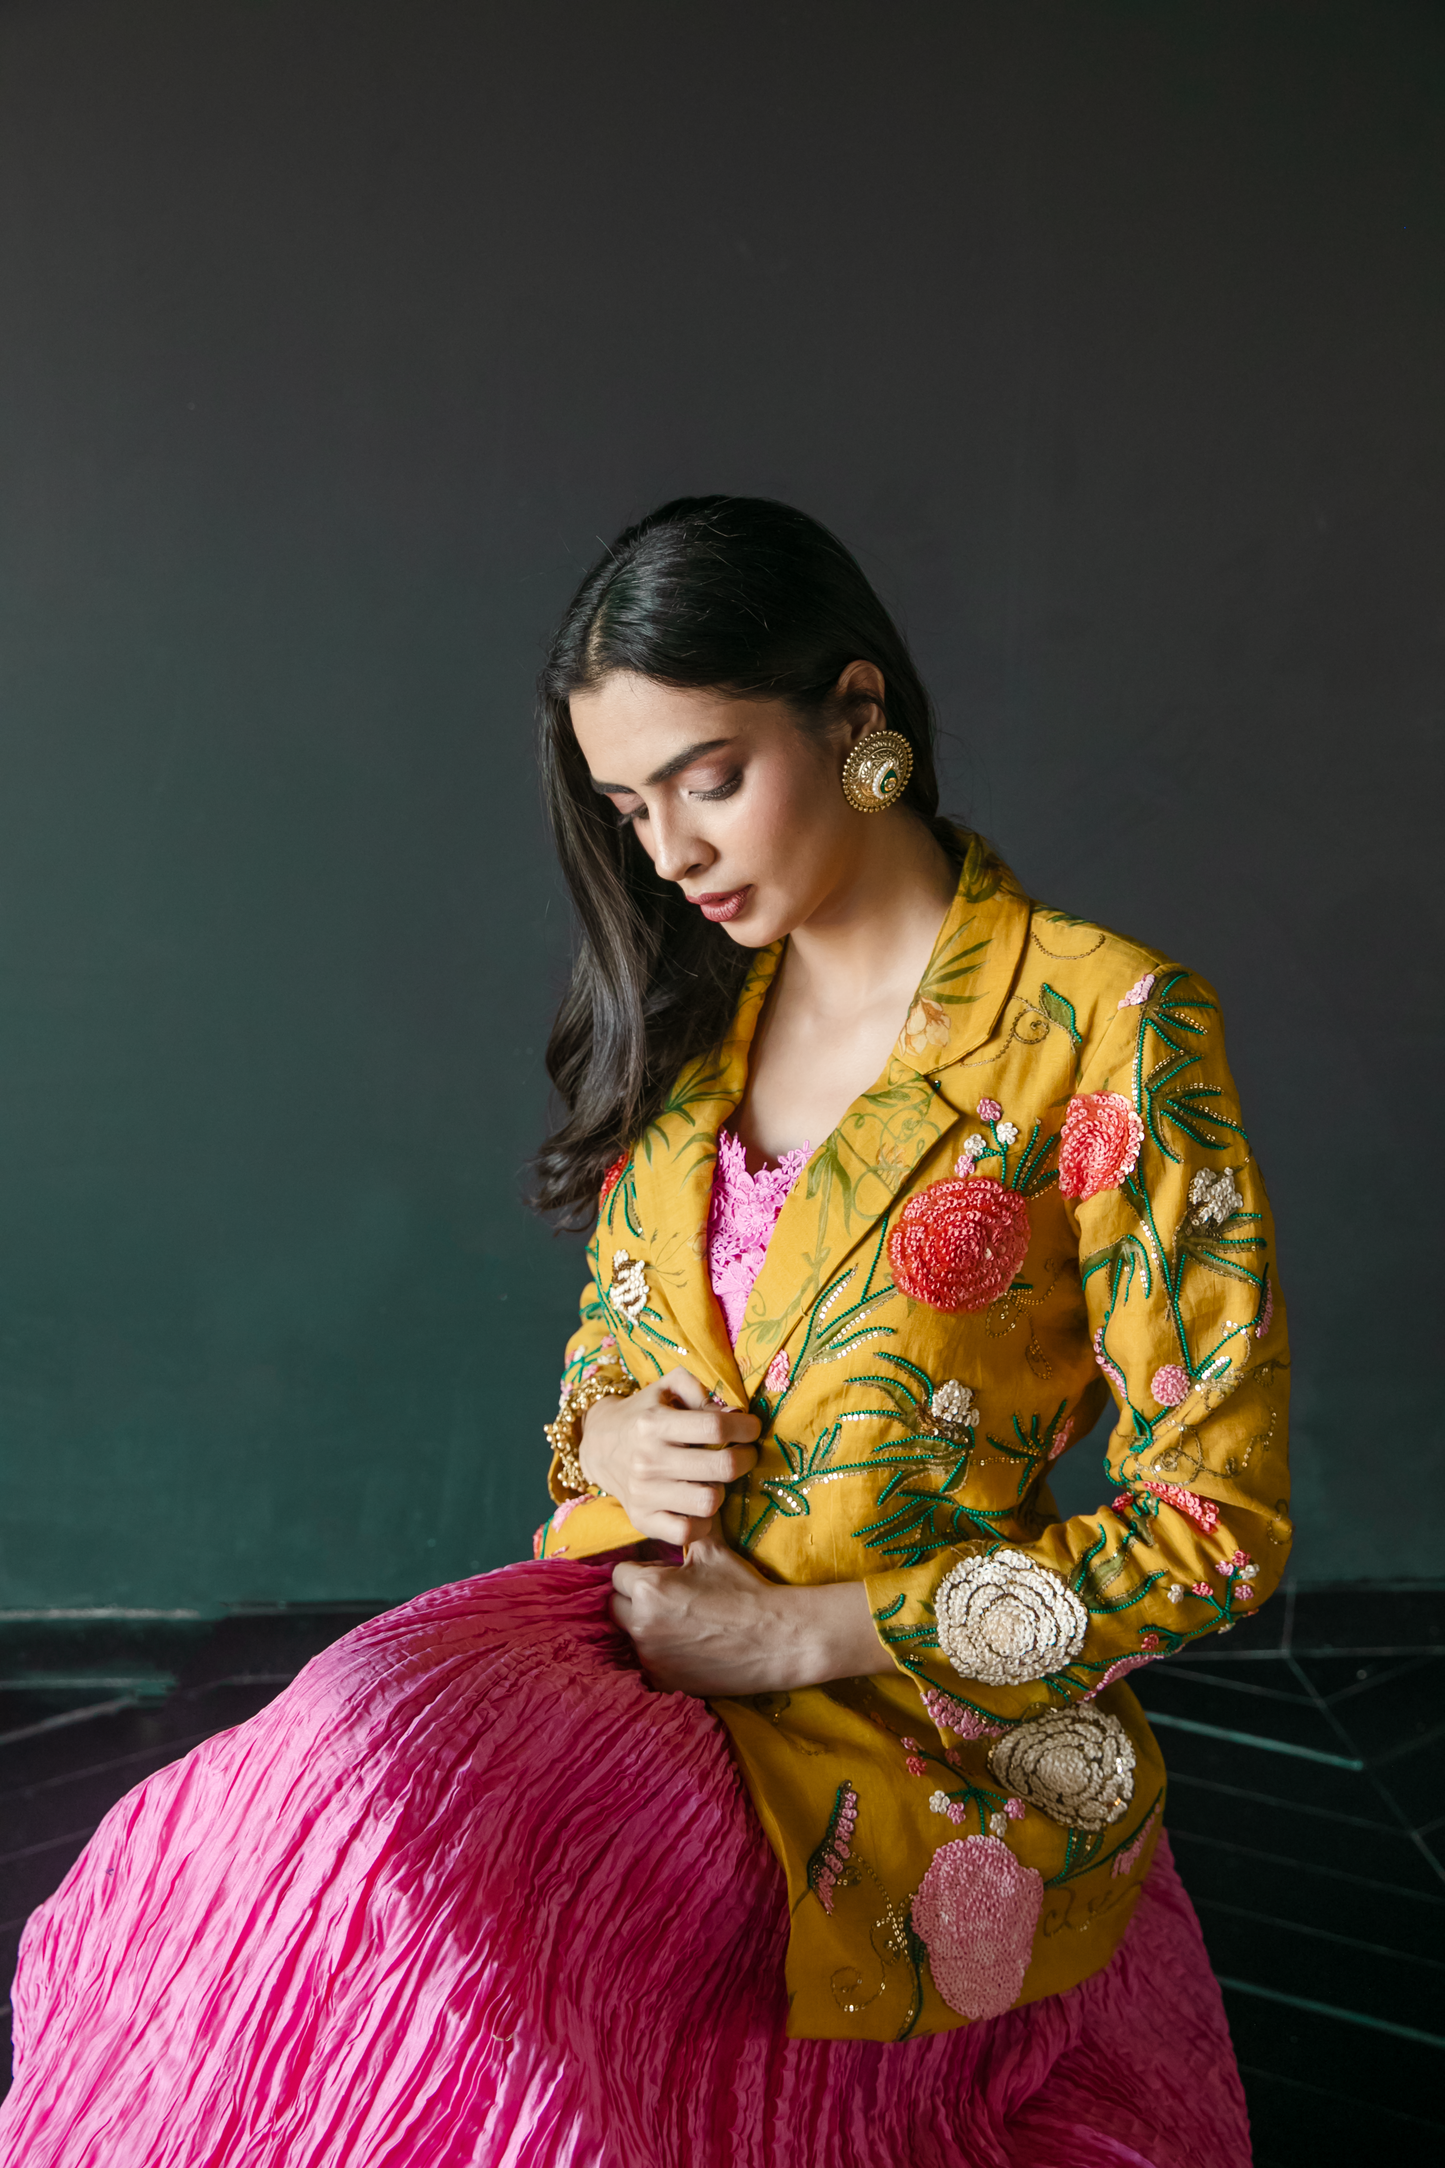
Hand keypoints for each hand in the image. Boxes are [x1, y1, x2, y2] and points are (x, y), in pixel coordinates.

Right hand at [578, 1366, 760, 1544]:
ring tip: (716, 1478)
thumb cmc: (644, 1413)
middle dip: (746, 1458)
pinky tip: (701, 1504)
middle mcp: (648, 1460)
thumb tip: (733, 1414)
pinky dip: (704, 1522)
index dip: (745, 1427)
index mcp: (654, 1423)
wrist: (599, 1446)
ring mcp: (644, 1494)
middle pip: (722, 1467)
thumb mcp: (667, 1387)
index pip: (716, 1427)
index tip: (751, 1427)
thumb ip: (701, 1390)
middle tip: (744, 1453)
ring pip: (710, 1502)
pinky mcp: (643, 1520)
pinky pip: (688, 1533)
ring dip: (723, 1489)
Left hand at [610, 1534, 895, 1695]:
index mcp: (648, 1588)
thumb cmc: (744, 1589)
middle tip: (666, 1599)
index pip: (620, 1574)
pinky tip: (684, 1648)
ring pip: (629, 1635)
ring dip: (644, 1627)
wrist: (776, 1638)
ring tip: (676, 1623)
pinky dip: (658, 1656)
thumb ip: (686, 1530)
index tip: (663, 1575)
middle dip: (634, 1600)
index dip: (641, 1571)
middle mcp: (641, 1624)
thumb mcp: (713, 1550)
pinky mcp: (662, 1681)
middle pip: (616, 1606)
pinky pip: (645, 1663)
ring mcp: (650, 1657)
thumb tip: (678, 1506)